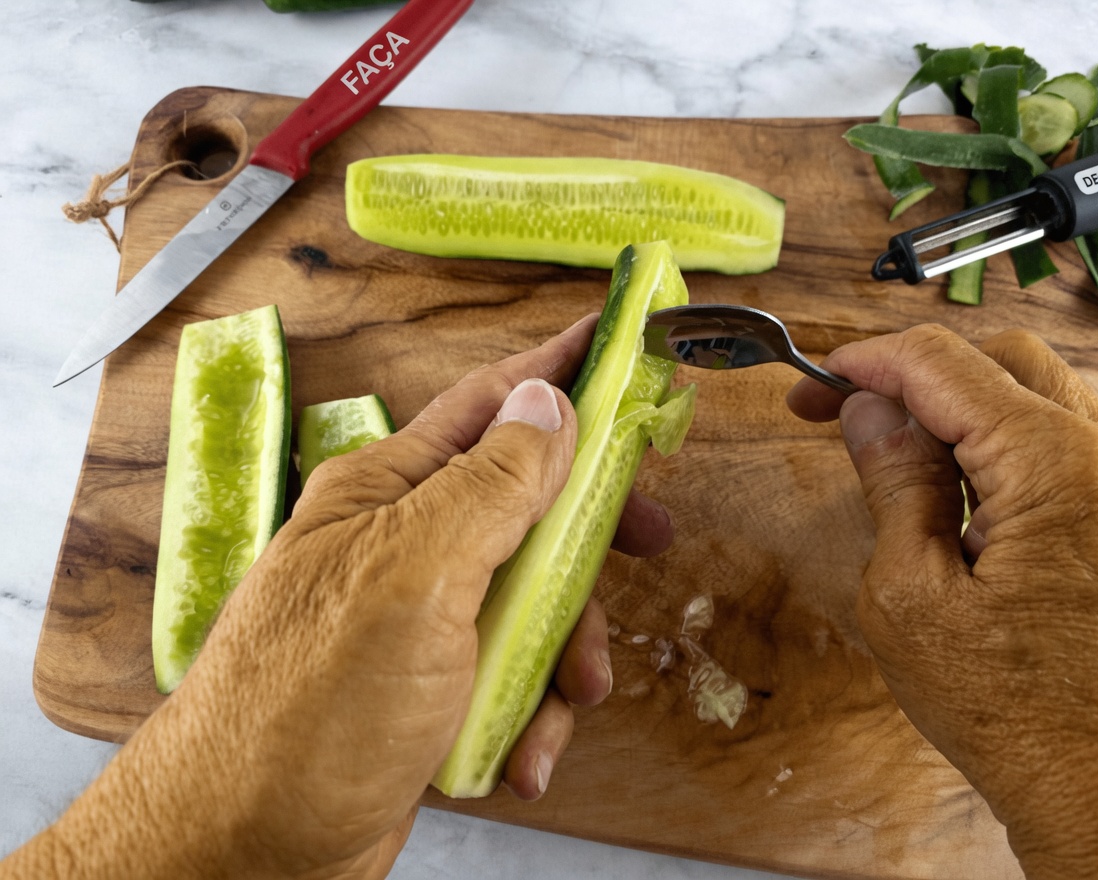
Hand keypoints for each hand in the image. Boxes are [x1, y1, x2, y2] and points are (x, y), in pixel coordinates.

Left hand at [9, 315, 672, 879]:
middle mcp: (404, 545)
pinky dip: (531, 713)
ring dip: (566, 649)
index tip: (619, 339)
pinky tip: (521, 753)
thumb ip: (490, 485)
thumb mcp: (415, 576)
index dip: (560, 370)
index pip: (490, 403)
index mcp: (389, 492)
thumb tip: (548, 400)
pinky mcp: (430, 690)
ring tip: (571, 695)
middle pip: (528, 506)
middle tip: (648, 538)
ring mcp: (418, 621)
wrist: (244, 851)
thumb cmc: (309, 706)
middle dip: (589, 533)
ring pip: (532, 601)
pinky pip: (512, 677)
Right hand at [788, 325, 1097, 878]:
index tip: (815, 384)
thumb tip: (871, 413)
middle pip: (998, 362)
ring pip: (1038, 396)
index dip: (865, 363)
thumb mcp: (914, 598)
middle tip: (847, 414)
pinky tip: (964, 494)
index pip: (942, 364)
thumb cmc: (1018, 716)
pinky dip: (1004, 444)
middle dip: (913, 373)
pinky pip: (1068, 444)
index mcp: (1054, 464)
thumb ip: (894, 486)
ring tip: (899, 461)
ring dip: (960, 408)